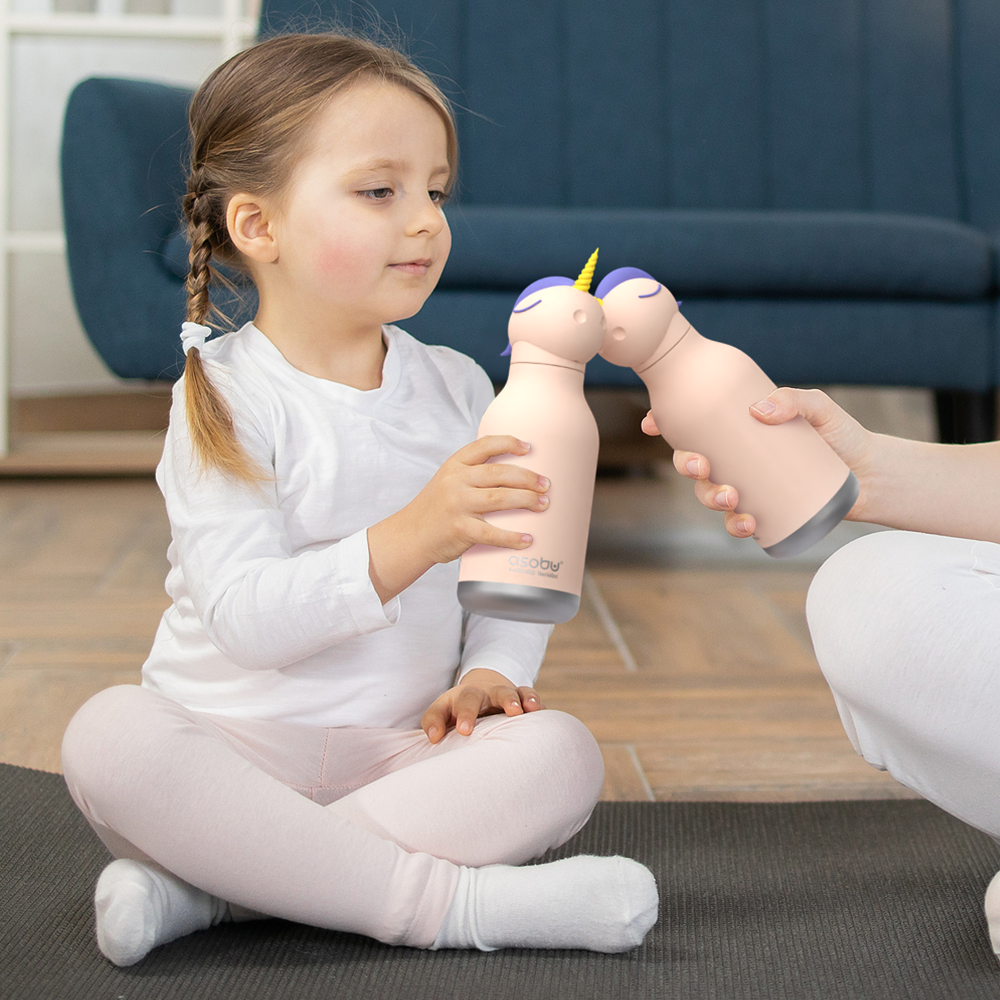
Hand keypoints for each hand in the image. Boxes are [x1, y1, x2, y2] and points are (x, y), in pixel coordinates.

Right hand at [368, 435, 549, 601]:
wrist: (409, 535)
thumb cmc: (436, 509)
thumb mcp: (448, 481)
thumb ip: (473, 475)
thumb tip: (517, 476)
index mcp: (455, 465)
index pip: (484, 445)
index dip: (509, 443)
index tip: (529, 448)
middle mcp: (456, 481)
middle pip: (499, 473)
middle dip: (528, 477)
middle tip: (546, 484)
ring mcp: (457, 505)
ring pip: (500, 498)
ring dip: (526, 500)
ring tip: (544, 504)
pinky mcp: (459, 529)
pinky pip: (491, 533)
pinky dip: (512, 537)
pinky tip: (528, 539)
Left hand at [421, 668, 544, 743]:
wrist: (483, 689)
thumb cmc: (458, 709)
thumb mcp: (442, 711)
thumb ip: (433, 722)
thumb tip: (434, 738)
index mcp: (462, 697)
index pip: (461, 703)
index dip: (463, 715)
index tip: (463, 730)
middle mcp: (483, 693)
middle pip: (486, 693)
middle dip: (495, 702)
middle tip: (506, 714)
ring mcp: (503, 693)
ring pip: (509, 691)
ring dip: (515, 699)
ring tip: (522, 710)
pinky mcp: (520, 697)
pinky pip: (528, 694)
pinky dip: (534, 701)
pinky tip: (539, 711)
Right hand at [642, 388, 874, 538]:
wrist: (871, 474)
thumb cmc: (842, 435)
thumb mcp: (820, 408)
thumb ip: (794, 400)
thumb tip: (758, 410)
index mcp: (740, 432)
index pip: (696, 426)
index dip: (666, 424)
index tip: (652, 422)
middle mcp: (738, 460)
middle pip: (694, 463)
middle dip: (686, 465)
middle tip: (700, 466)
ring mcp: (749, 487)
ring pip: (711, 495)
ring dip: (710, 499)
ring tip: (731, 498)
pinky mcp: (765, 512)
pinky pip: (737, 523)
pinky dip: (735, 526)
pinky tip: (745, 524)